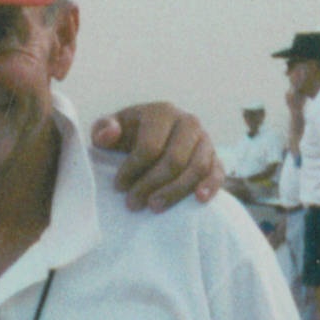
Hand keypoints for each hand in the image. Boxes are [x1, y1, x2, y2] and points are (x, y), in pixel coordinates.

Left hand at [92, 103, 221, 209]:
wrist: (153, 139)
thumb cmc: (128, 136)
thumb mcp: (110, 130)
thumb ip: (102, 130)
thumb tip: (109, 134)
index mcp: (162, 112)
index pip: (150, 146)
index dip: (133, 169)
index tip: (118, 186)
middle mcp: (188, 122)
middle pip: (174, 159)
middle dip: (151, 184)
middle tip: (133, 204)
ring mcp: (204, 140)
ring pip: (196, 168)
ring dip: (175, 191)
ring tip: (155, 207)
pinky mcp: (215, 158)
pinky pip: (217, 172)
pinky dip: (210, 186)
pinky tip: (199, 200)